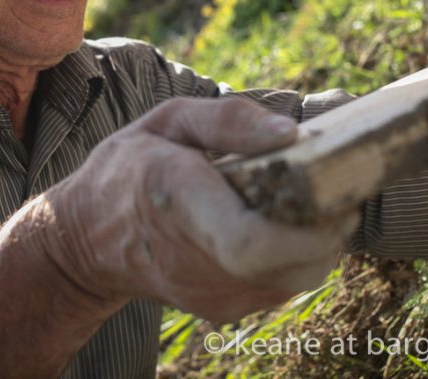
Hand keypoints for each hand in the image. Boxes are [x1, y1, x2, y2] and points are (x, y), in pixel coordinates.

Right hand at [41, 97, 359, 322]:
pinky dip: (299, 256)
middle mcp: (196, 257)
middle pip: (289, 264)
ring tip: (313, 202)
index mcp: (180, 198)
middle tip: (340, 187)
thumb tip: (291, 132)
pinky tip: (284, 225)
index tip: (335, 195)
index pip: (249, 242)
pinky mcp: (222, 308)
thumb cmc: (130, 168)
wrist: (87, 239)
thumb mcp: (168, 120)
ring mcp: (210, 291)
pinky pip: (282, 284)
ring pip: (297, 278)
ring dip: (321, 242)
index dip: (307, 230)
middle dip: (330, 228)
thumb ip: (229, 119)